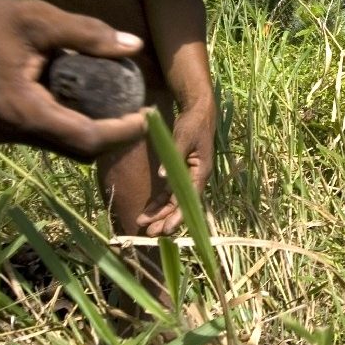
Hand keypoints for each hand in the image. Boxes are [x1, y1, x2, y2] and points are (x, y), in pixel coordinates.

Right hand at [0, 0, 145, 159]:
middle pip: (74, 150)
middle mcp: (8, 130)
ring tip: (116, 108)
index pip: (84, 138)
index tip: (147, 117)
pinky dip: (65, 126)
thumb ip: (89, 33)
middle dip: (110, 137)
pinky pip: (39, 137)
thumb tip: (135, 46)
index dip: (121, 133)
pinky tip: (81, 103)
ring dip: (87, 133)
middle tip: (136, 114)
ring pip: (56, 146)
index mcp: (21, 109)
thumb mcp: (42, 18)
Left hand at [137, 104, 214, 235]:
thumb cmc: (193, 123)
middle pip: (180, 204)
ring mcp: (187, 176)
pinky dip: (159, 202)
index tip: (166, 228)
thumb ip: (175, 156)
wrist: (197, 110)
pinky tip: (148, 211)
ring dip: (160, 214)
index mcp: (201, 172)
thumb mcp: (184, 137)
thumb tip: (164, 177)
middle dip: (166, 219)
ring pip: (174, 201)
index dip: (178, 215)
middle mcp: (195, 178)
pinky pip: (169, 192)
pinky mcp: (179, 172)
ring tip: (144, 225)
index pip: (189, 199)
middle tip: (150, 233)